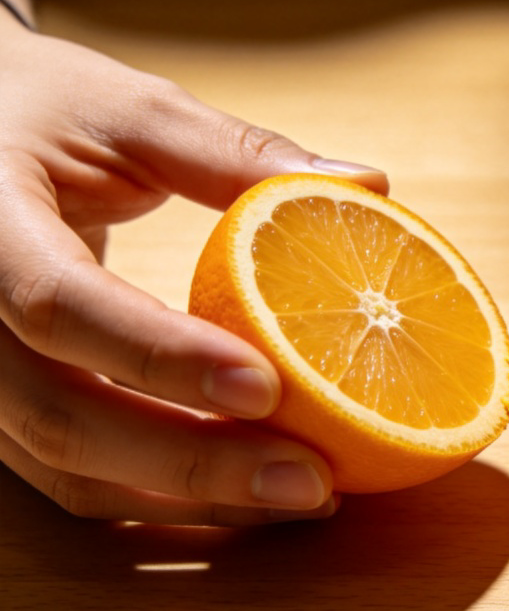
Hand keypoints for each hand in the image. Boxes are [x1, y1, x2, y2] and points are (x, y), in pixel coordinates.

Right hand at [0, 20, 387, 524]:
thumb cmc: (41, 113)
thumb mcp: (129, 111)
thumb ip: (237, 153)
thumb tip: (370, 185)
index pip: (59, 305)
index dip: (162, 355)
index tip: (271, 387)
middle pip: (64, 418)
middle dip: (196, 463)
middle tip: (312, 482)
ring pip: (71, 470)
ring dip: (191, 499)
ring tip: (303, 498)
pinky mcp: (4, 412)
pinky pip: (76, 479)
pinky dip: (162, 499)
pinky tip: (248, 495)